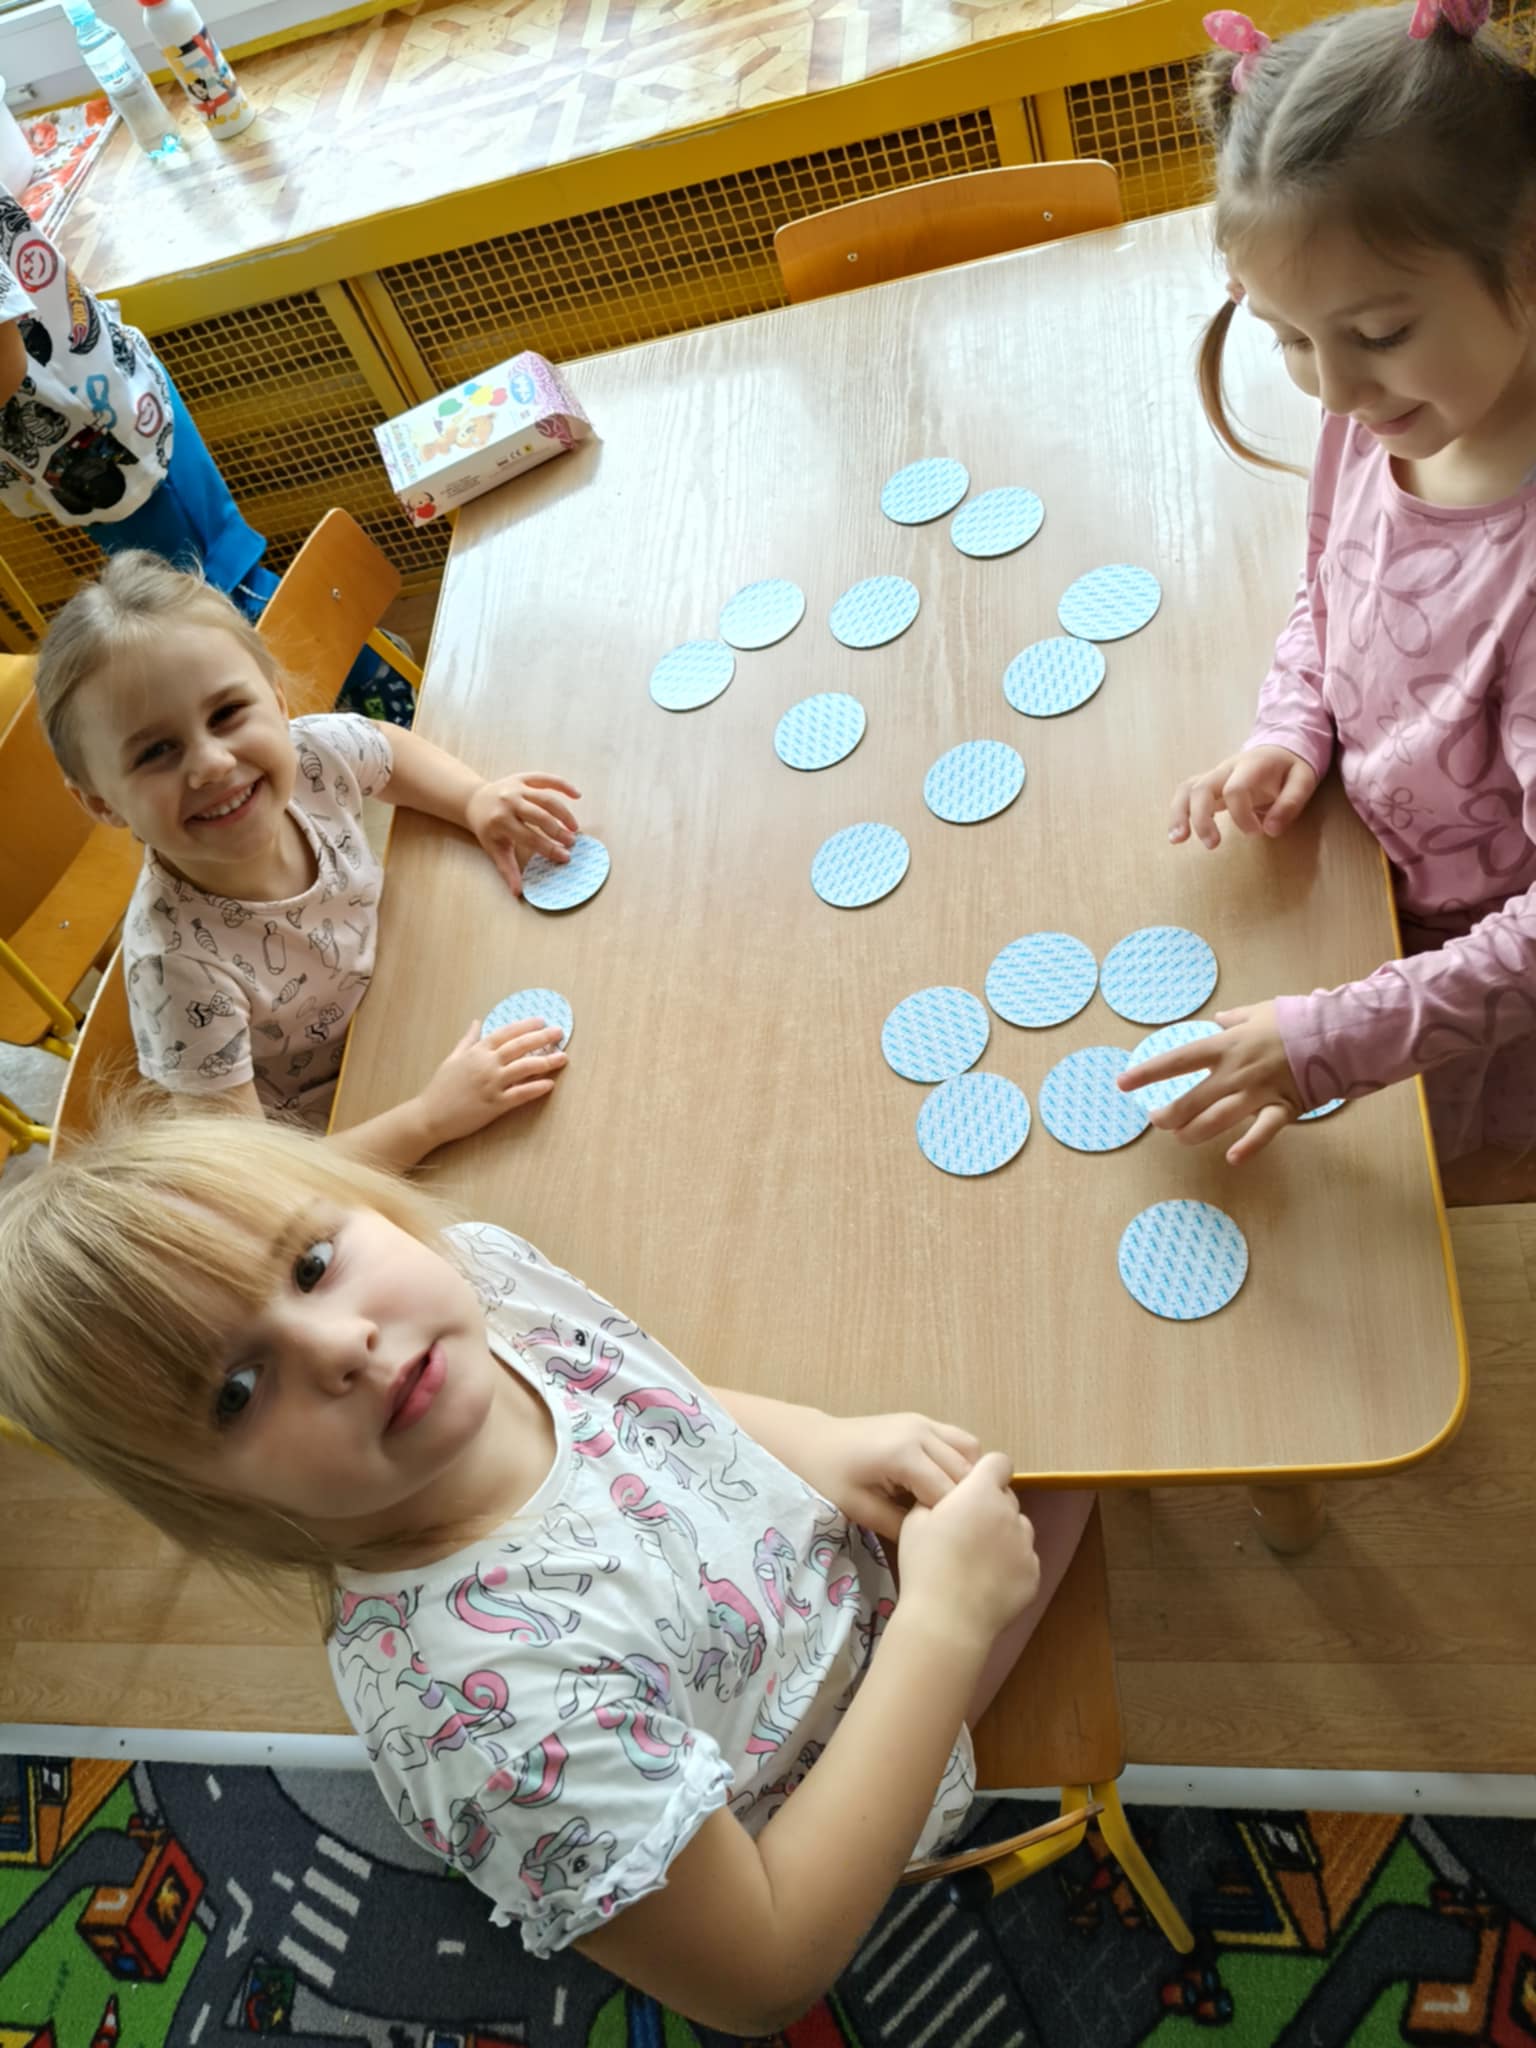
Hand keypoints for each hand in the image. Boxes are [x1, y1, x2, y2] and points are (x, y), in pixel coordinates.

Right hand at [416, 1017, 566, 1148]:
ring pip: (524, 1068)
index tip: (541, 1021)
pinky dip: (536, 1088)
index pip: (505, 1033)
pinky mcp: (494, 1105)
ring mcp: (491, 1085)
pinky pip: (520, 1095)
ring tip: (563, 1057)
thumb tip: (476, 1022)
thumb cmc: (440, 1088)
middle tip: (559, 1032)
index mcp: (476, 1052)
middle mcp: (486, 1065)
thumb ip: (467, 1040)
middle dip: (542, 1038)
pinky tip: (550, 1084)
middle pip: (519, 1046)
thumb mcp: (452, 1059)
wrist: (429, 1116)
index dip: (525, 1026)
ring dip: (546, 1061)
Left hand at [465, 774, 581, 895]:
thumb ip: (507, 870)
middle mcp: (509, 802)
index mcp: (500, 821)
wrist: (474, 801)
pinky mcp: (523, 777)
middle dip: (558, 831)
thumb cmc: (487, 829)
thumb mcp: (494, 849)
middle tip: (572, 843)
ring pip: (547, 798)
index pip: (530, 837)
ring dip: (564, 813)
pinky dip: (563, 785)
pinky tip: (578, 796)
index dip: (549, 848)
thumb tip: (518, 893)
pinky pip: (546, 779)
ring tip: (575, 827)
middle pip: (540, 817)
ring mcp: (517, 787)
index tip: (565, 857)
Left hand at [804, 1412, 980, 1539]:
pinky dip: (961, 1462)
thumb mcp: (862, 1511)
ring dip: (968, 1477)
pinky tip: (943, 1483)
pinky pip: (958, 1440)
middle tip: (950, 1526)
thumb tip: (938, 1537)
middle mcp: (921, 1432)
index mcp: (904, 1455)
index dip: (951, 1520)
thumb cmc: (829, 1479)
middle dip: (964, 1501)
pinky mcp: (922, 1420)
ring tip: (949, 1504)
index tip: (946, 1539)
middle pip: (966, 1471)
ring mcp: (923, 1421)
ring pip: (970, 1450)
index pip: (949, 1493)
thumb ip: (902, 1526)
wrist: (811, 1443)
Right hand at [895, 1453, 1039, 1650]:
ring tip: (978, 1560)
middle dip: (991, 1506)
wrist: (947, 1619)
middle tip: (967, 1530)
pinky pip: (1025, 1560)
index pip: (999, 1462)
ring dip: (1004, 1535)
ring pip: (1019, 1529)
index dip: (987, 1472)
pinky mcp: (1033, 1575)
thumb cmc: (925, 1565)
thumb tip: (946, 1497)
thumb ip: (935, 1498)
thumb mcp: (914, 1521)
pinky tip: (988, 1583)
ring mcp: (1026, 1545)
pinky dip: (1011, 1565)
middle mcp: (1010, 1513)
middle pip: (1007, 1498)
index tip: (972, 1488)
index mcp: (981, 1493)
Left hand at [1118, 998, 1299, 1162]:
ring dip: (1195, 1132)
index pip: (1178, 1060)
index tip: (1123, 1083)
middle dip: (1170, 1114)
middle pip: (1192, 1099)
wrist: (1338, 1032)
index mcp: (1227, 1045)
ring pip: (1218, 1119)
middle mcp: (1236, 1071)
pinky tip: (1232, 1159)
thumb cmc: (1296, 1020)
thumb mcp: (1260, 1011)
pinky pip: (1263, 1131)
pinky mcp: (1283, 1107)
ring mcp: (1259, 1091)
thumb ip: (1235, 1019)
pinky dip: (1249, 1146)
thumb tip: (1219, 1020)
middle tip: (1158, 1120)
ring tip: (1181, 1137)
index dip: (1148, 1073)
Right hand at [1169, 746, 1318, 849]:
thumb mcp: (1303, 780)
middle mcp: (1227, 769)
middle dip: (1202, 817)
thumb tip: (1270, 830)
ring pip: (1187, 789)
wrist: (1279, 749)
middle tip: (1212, 845)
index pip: (1235, 789)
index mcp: (1251, 766)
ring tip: (1177, 840)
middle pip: (1202, 788)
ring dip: (1179, 814)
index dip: (1242, 815)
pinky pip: (1186, 794)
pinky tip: (1177, 836)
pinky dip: (1178, 813)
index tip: (1257, 832)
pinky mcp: (1209, 785)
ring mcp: (1215, 776)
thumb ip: (1290, 803)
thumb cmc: (1290, 768)